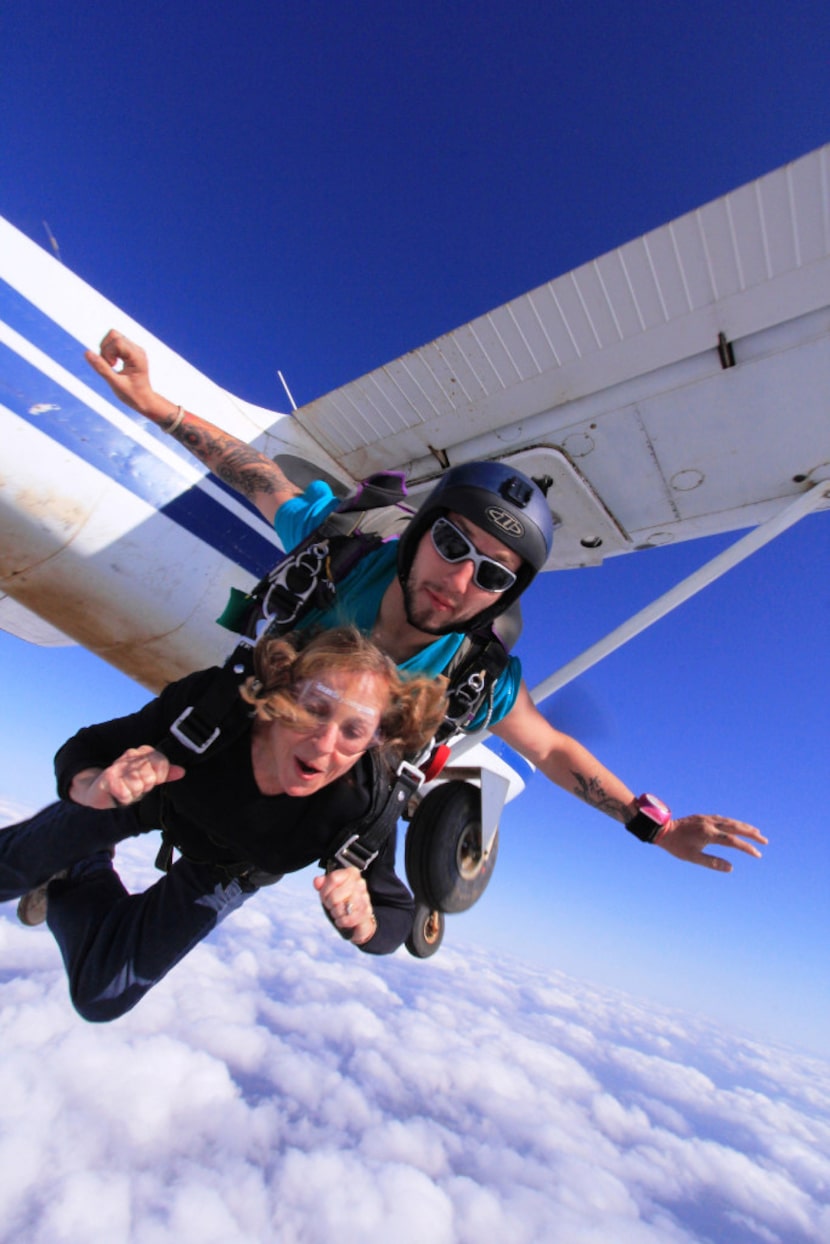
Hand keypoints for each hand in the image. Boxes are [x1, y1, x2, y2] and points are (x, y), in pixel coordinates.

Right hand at [70, 746, 185, 809]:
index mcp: (144, 752)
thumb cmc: (128, 784)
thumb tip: (182, 772)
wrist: (101, 789)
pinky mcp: (108, 777)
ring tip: (127, 789)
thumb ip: (165, 774)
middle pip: (150, 777)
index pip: (162, 763)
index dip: (158, 777)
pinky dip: (124, 798)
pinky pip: (125, 792)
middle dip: (144, 787)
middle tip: (135, 786)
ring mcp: (119, 764)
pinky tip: (120, 794)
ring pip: (138, 785)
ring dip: (133, 793)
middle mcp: (131, 754)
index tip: (149, 780)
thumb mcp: (149, 779)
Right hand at [85, 329, 176, 425]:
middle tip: (110, 365)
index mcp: (137, 357)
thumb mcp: (115, 383)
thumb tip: (86, 353)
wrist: (144, 400)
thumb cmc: (132, 395)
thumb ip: (101, 368)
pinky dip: (109, 351)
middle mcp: (137, 350)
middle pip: (114, 335)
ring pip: (114, 336)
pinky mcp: (130, 351)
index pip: (117, 342)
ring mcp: (134, 349)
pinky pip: (115, 342)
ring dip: (106, 350)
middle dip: (106, 349)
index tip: (111, 366)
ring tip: (111, 365)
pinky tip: (113, 364)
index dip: (108, 352)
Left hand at [314, 867, 376, 944]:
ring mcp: (365, 898)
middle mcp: (360, 883)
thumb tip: (317, 881)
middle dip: (329, 904)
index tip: (325, 896)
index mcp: (351, 873)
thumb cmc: (342, 899)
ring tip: (337, 912)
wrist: (357, 915)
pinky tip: (341, 920)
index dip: (324, 890)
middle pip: (335, 896)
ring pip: (342, 908)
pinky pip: (349, 919)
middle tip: (331, 906)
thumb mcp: (330, 889)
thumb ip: (322, 883)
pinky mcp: (366, 912)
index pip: (333, 878)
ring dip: (336, 913)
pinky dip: (342, 921)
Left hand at [657, 815, 766, 871]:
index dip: (747, 848)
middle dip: (752, 834)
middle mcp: (710, 824)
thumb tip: (731, 868)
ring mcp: (707, 818)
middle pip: (736, 827)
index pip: (733, 841)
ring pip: (730, 821)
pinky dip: (733, 822)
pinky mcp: (703, 817)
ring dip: (744, 826)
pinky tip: (736, 825)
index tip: (758, 854)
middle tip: (765, 841)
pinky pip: (722, 818)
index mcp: (708, 834)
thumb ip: (712, 862)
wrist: (661, 829)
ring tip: (756, 832)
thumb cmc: (676, 845)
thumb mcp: (693, 857)